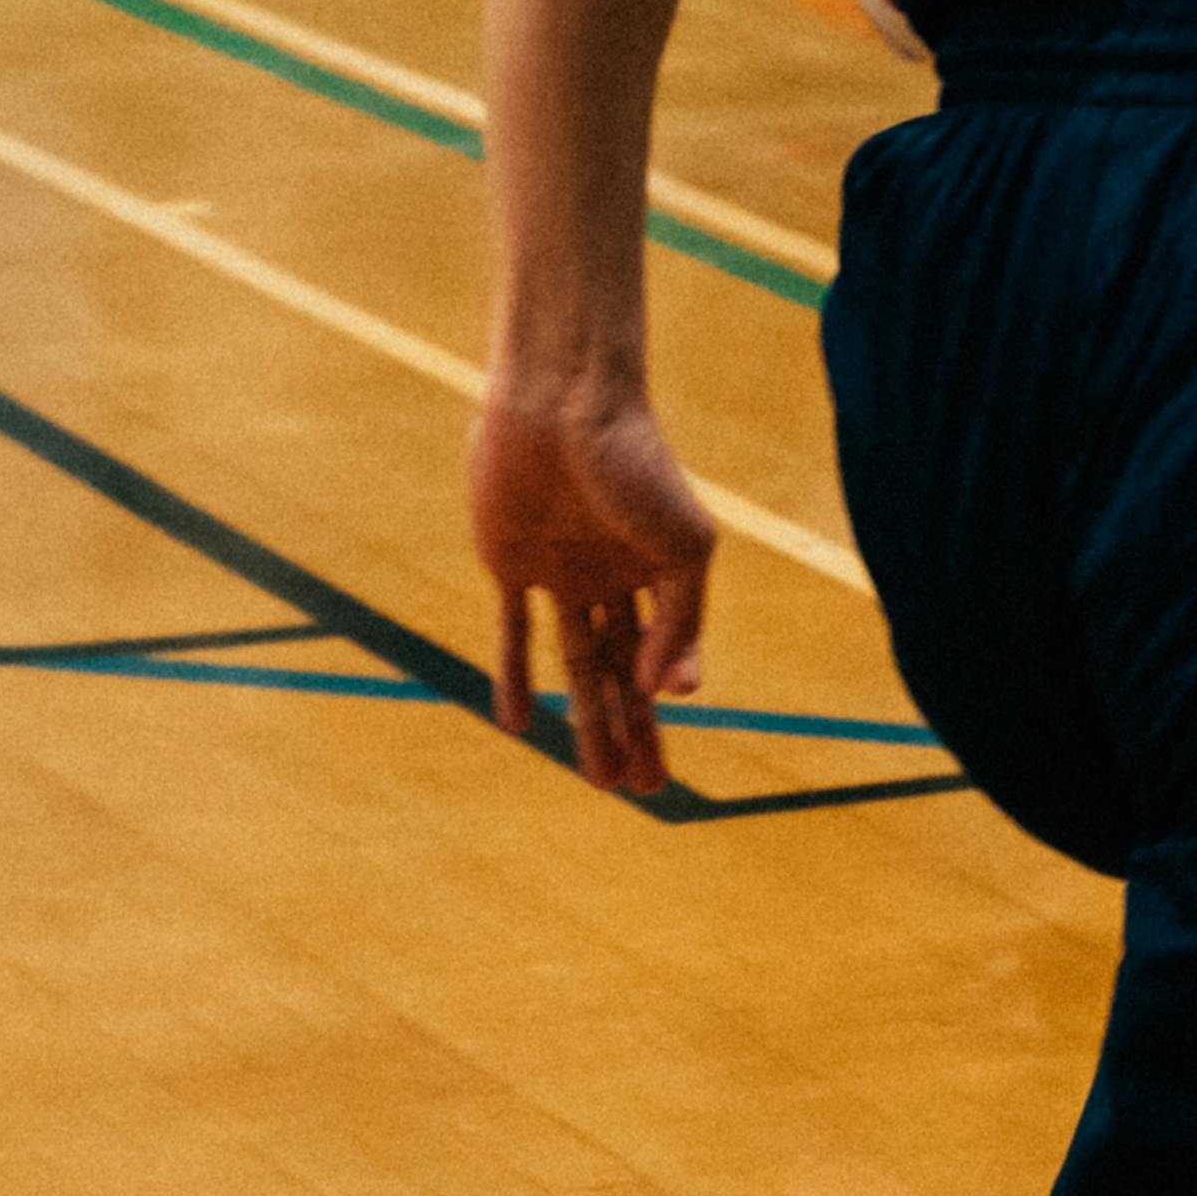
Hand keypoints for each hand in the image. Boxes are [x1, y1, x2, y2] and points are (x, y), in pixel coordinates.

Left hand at [472, 385, 715, 797]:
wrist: (564, 403)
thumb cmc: (636, 461)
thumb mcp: (685, 545)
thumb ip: (680, 622)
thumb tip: (671, 693)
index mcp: (661, 573)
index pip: (666, 657)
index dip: (664, 708)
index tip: (667, 758)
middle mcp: (612, 580)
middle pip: (625, 674)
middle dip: (634, 733)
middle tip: (644, 792)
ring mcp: (562, 574)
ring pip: (578, 665)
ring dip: (587, 723)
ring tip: (599, 780)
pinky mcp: (511, 564)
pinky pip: (514, 632)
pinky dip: (513, 678)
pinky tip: (516, 727)